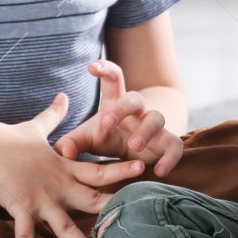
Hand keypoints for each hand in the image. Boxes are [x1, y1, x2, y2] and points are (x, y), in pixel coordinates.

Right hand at [0, 93, 144, 237]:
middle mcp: (58, 184)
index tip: (142, 169)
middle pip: (93, 200)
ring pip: (66, 226)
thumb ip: (54, 114)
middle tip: (138, 225)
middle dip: (115, 212)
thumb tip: (63, 95)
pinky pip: (25, 235)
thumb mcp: (38, 126)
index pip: (100, 170)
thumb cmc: (11, 137)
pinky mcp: (20, 207)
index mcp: (65, 167)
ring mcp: (40, 198)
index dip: (122, 170)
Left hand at [53, 60, 184, 176]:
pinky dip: (170, 158)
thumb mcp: (88, 139)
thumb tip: (62, 151)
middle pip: (134, 98)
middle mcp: (137, 111)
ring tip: (133, 147)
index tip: (91, 66)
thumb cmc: (107, 137)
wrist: (135, 147)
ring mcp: (154, 126)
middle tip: (107, 122)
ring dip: (146, 131)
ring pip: (157, 118)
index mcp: (116, 103)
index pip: (113, 80)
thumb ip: (72, 144)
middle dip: (122, 108)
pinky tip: (159, 171)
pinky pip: (175, 146)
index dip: (105, 69)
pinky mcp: (166, 143)